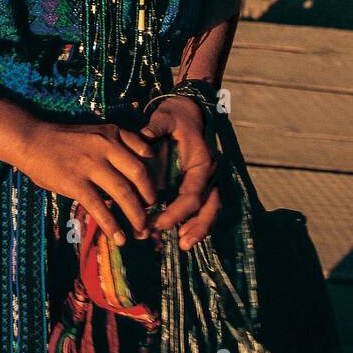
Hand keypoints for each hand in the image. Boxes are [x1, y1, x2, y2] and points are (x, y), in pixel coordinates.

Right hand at [18, 119, 157, 244]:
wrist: (32, 140)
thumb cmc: (64, 139)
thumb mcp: (95, 133)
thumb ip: (116, 146)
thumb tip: (137, 172)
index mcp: (112, 133)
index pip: (144, 153)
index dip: (153, 175)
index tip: (154, 191)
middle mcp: (105, 146)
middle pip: (139, 174)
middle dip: (149, 197)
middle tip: (151, 212)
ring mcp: (90, 165)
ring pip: (123, 193)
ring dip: (136, 215)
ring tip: (140, 230)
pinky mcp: (75, 182)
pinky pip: (99, 207)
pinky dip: (112, 225)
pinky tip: (119, 238)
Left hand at [140, 95, 220, 249]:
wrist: (189, 108)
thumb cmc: (175, 115)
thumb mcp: (164, 117)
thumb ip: (154, 129)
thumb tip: (140, 139)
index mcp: (201, 161)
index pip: (192, 194)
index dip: (177, 212)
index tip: (159, 223)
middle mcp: (210, 173)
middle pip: (210, 206)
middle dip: (197, 227)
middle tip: (181, 244)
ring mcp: (210, 178)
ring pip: (212, 209)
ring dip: (200, 228)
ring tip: (183, 245)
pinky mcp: (204, 182)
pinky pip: (206, 205)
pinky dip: (197, 220)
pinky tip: (184, 234)